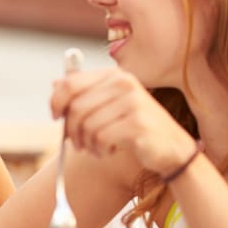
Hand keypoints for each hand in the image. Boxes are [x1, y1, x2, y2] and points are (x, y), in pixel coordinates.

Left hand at [50, 68, 196, 175]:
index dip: (56, 101)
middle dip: (70, 129)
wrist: (172, 149)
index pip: (70, 83)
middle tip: (75, 142)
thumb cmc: (134, 127)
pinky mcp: (138, 124)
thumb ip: (84, 94)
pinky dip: (98, 150)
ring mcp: (133, 102)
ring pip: (86, 125)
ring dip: (85, 143)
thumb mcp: (109, 106)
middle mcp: (125, 83)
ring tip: (95, 148)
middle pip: (75, 107)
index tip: (55, 116)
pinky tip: (107, 152)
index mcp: (115, 75)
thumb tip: (55, 83)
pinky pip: (100, 138)